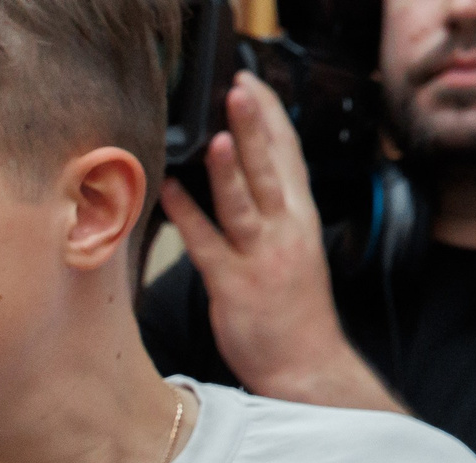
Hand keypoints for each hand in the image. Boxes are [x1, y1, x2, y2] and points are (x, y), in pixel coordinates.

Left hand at [157, 74, 395, 411]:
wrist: (305, 365)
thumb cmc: (291, 311)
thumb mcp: (289, 250)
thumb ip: (268, 214)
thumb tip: (236, 180)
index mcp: (300, 218)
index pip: (288, 155)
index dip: (271, 116)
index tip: (251, 83)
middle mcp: (286, 230)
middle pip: (271, 167)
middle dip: (256, 125)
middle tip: (238, 87)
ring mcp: (262, 257)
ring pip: (247, 202)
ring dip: (232, 166)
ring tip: (219, 131)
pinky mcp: (236, 286)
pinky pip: (208, 244)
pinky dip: (188, 215)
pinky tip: (170, 191)